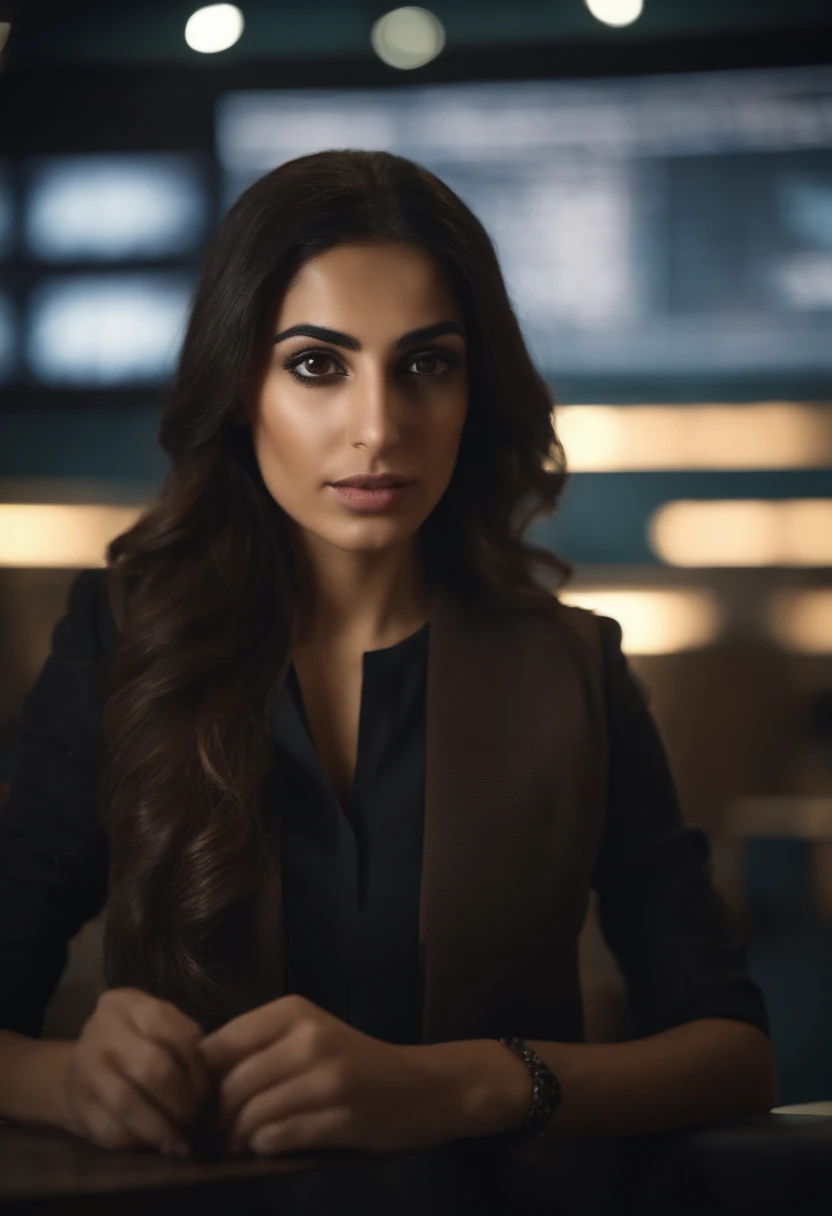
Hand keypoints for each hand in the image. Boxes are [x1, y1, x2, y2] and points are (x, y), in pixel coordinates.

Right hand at [59, 988, 211, 1153]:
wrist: (77, 1067)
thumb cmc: (132, 1043)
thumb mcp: (153, 1025)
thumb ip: (181, 1041)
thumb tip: (215, 1079)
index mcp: (128, 1005)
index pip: (175, 1031)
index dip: (198, 1066)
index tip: (209, 1090)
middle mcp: (104, 1032)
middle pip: (153, 1068)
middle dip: (182, 1099)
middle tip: (196, 1118)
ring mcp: (85, 1070)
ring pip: (129, 1105)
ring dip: (162, 1128)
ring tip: (181, 1142)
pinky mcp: (76, 1106)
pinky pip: (111, 1131)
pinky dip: (138, 1141)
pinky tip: (154, 1145)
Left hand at [196, 994, 457, 1157]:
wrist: (421, 1087)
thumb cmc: (354, 1062)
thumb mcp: (306, 1036)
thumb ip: (258, 1048)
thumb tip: (195, 1081)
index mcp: (293, 1012)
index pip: (219, 1044)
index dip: (198, 1080)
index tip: (198, 1102)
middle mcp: (309, 1038)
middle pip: (232, 1085)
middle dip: (216, 1117)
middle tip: (216, 1133)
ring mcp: (328, 1078)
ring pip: (253, 1114)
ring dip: (238, 1137)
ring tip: (240, 1142)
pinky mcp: (343, 1116)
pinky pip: (281, 1137)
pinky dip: (265, 1147)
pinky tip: (269, 1147)